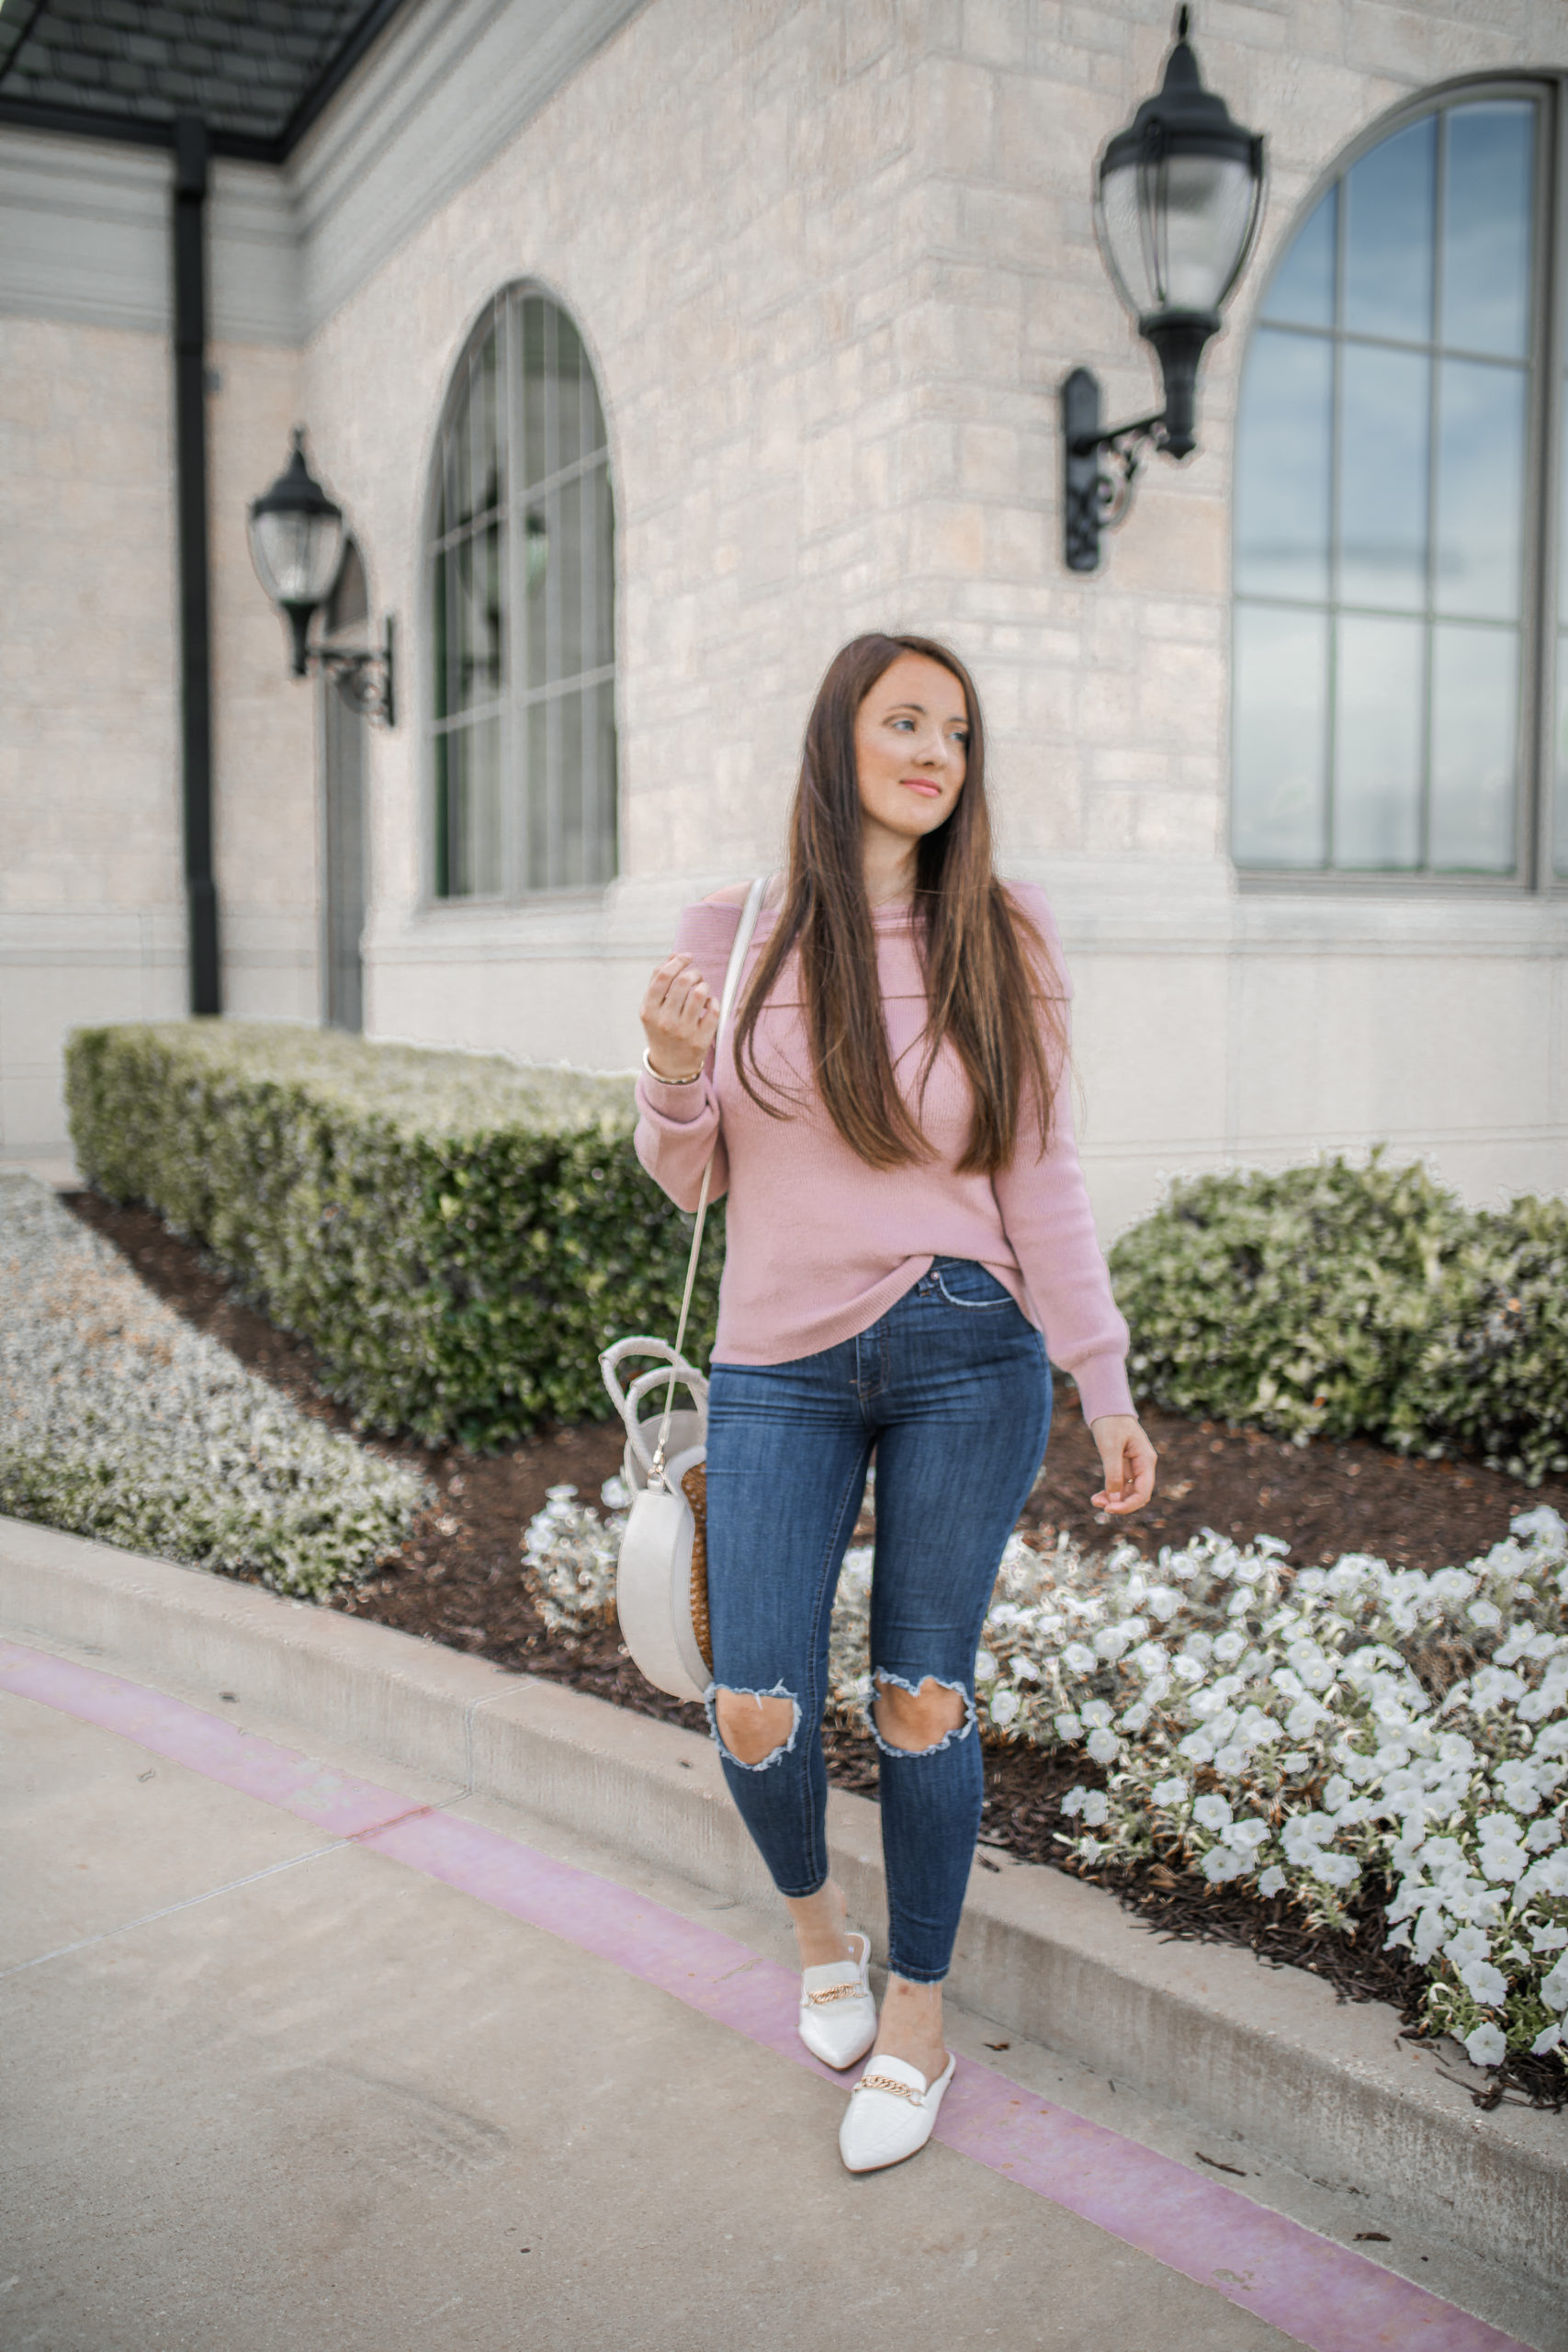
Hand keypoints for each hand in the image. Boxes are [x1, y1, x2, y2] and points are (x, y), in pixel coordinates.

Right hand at [641, 952, 718, 1081]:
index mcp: (648, 1010)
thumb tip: (675, 954)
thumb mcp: (653, 1006)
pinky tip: (709, 1005)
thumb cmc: (661, 1027)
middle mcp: (664, 1021)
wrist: (670, 1065)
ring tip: (702, 989)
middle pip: (683, 981)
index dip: (678, 961)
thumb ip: (660, 980)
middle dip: (694, 972)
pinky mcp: (700, 1041)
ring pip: (700, 993)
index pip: (663, 976)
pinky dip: (714, 1002)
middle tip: (697, 976)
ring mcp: (682, 1032)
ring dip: (704, 985)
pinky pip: (714, 1010)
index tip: (688, 956)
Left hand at [1089, 1415, 1156, 1514]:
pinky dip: (1110, 1492)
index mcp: (1146, 1461)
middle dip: (1119, 1504)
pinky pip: (1120, 1486)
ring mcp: (1134, 1467)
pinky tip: (1097, 1496)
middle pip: (1137, 1496)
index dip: (1128, 1505)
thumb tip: (1114, 1499)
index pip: (1143, 1492)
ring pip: (1127, 1493)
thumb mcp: (1110, 1447)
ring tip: (1095, 1500)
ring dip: (1113, 1500)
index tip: (1109, 1509)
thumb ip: (1113, 1473)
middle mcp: (1143, 1466)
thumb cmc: (1111, 1423)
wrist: (1106, 1407)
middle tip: (1098, 1504)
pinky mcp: (1124, 1467)